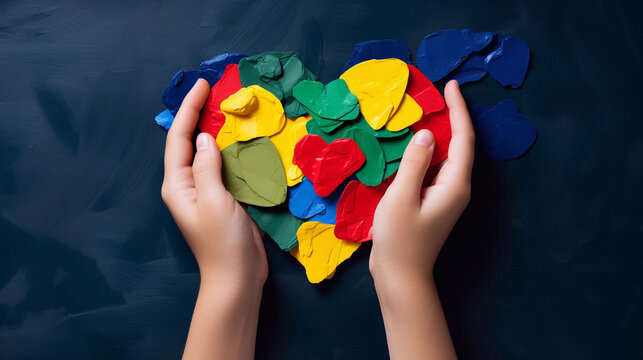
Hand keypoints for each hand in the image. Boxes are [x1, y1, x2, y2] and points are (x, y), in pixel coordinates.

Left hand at [162, 79, 267, 289]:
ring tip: (231, 107)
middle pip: (191, 141)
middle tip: (216, 89)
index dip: (189, 108)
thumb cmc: (222, 244)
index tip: (203, 84)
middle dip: (201, 114)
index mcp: (178, 184)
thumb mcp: (214, 201)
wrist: (237, 278)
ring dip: (219, 129)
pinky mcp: (225, 198)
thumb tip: (205, 137)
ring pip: (210, 152)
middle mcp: (189, 185)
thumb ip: (207, 167)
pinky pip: (227, 166)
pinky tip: (246, 139)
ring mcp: (207, 191)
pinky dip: (235, 150)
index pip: (180, 138)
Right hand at [370, 80, 473, 282]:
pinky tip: (412, 143)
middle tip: (434, 93)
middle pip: (459, 144)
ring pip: (446, 155)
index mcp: (455, 184)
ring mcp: (446, 195)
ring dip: (438, 133)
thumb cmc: (400, 240)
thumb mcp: (402, 197)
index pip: (463, 138)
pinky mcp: (433, 201)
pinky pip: (434, 167)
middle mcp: (456, 187)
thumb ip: (415, 162)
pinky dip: (426, 150)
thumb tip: (426, 133)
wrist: (400, 276)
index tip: (451, 85)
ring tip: (424, 111)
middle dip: (450, 116)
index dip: (459, 109)